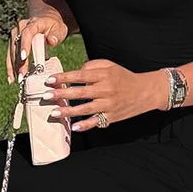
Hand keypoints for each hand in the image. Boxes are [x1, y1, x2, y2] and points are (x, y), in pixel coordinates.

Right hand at [7, 14, 67, 83]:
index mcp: (33, 23)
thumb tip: (51, 41)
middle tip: (22, 76)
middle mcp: (21, 27)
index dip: (24, 45)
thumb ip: (56, 35)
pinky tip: (11, 79)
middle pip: (17, 45)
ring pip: (12, 52)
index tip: (24, 57)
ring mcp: (15, 35)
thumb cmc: (54, 26)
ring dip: (14, 66)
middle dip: (19, 62)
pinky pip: (10, 55)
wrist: (45, 19)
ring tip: (17, 80)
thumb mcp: (59, 28)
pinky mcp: (13, 42)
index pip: (27, 34)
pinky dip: (11, 67)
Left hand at [41, 59, 165, 131]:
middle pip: (80, 92)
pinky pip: (96, 122)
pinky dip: (86, 125)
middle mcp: (106, 90)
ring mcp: (109, 105)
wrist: (146, 91)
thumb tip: (76, 72)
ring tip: (54, 112)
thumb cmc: (124, 77)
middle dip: (61, 94)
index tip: (50, 80)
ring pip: (85, 109)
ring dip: (68, 111)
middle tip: (46, 96)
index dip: (64, 77)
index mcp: (104, 75)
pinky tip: (74, 127)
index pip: (80, 75)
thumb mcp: (110, 65)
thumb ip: (92, 65)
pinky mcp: (112, 116)